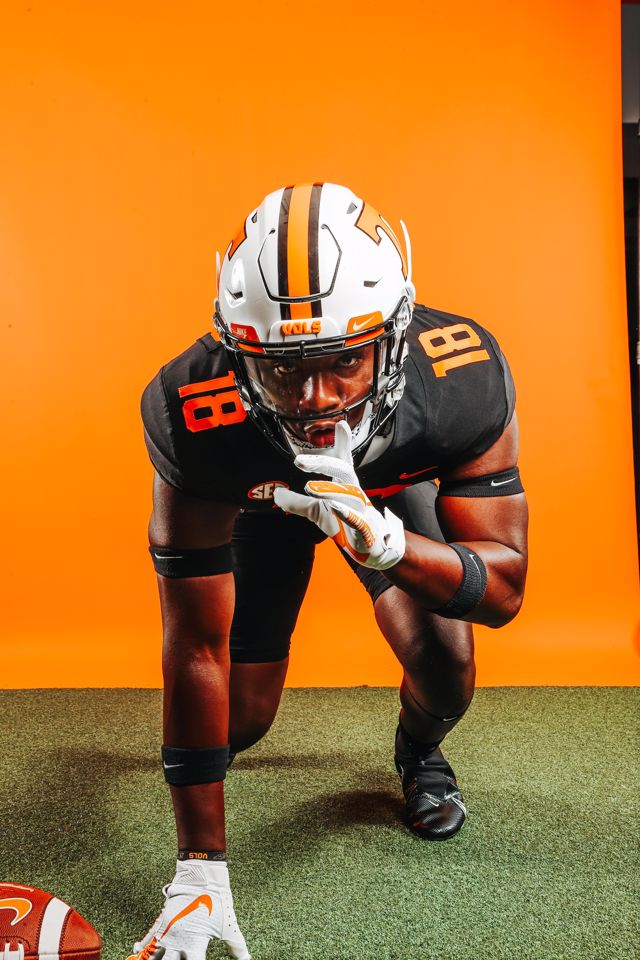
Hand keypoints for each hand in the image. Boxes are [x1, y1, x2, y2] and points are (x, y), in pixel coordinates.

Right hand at [127, 860, 250, 959]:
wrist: (202, 874)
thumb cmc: (218, 899)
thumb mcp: (229, 925)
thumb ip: (237, 947)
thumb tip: (247, 959)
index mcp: (195, 945)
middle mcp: (178, 942)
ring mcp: (167, 932)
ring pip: (153, 956)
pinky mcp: (161, 921)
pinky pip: (147, 938)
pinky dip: (140, 947)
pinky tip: (135, 952)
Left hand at [274, 420, 404, 570]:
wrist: (371, 546)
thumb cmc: (346, 524)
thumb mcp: (318, 512)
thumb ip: (298, 503)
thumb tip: (277, 495)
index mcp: (345, 485)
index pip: (343, 461)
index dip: (343, 443)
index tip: (341, 425)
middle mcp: (354, 492)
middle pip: (343, 471)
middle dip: (323, 463)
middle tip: (300, 462)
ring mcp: (361, 508)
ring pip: (348, 494)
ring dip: (329, 489)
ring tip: (310, 488)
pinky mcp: (364, 526)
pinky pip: (356, 517)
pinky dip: (345, 512)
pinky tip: (334, 507)